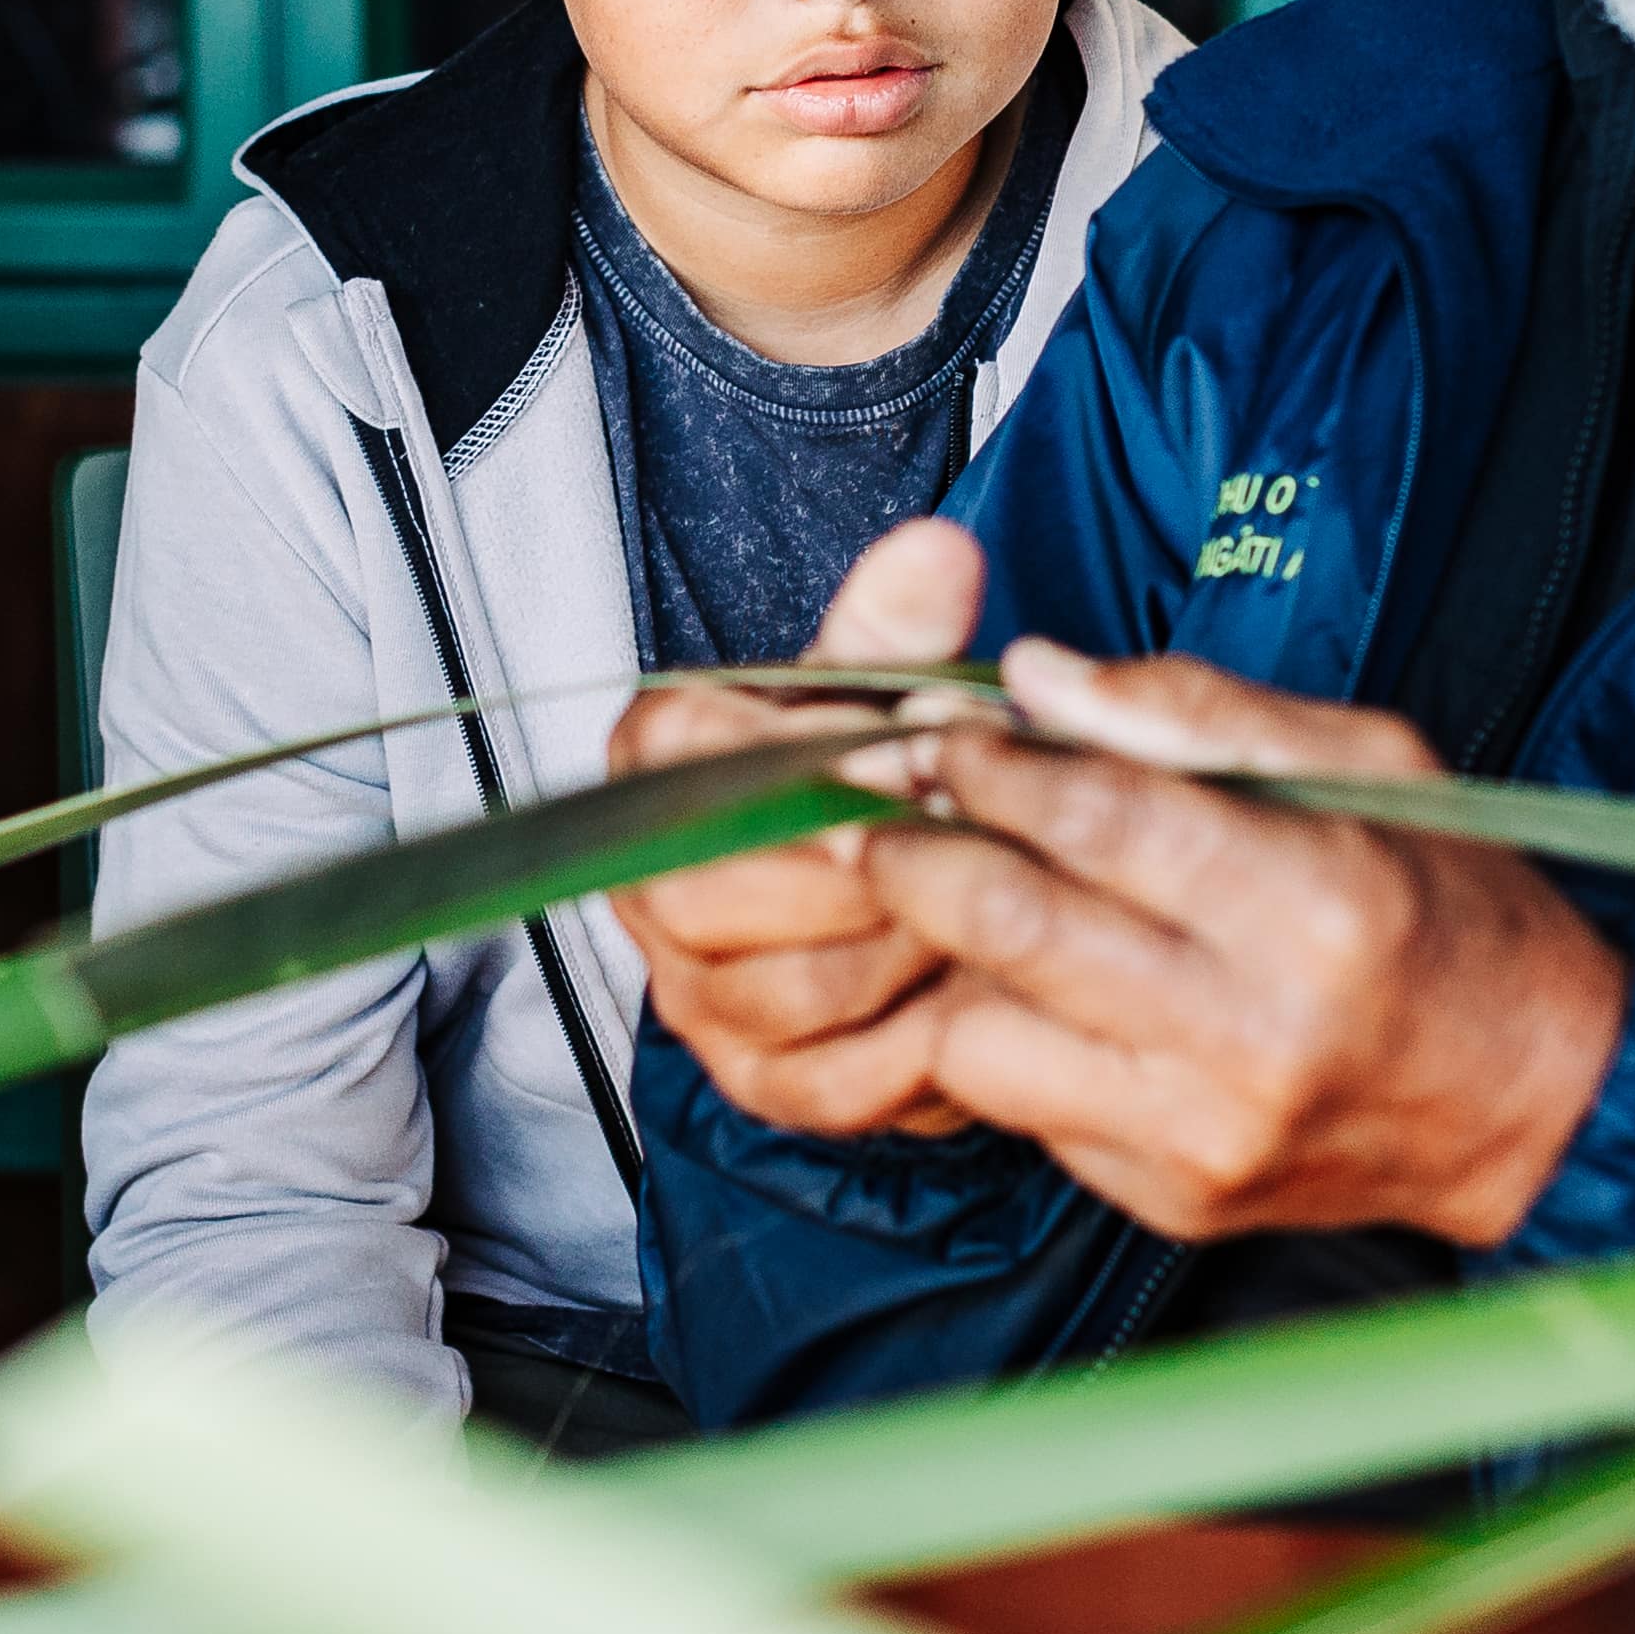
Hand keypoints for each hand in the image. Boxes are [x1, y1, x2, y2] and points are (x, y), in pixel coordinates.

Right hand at [605, 520, 986, 1138]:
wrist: (902, 881)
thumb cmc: (874, 773)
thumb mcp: (883, 687)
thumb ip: (899, 625)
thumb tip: (939, 551)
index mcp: (660, 764)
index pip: (685, 759)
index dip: (800, 761)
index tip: (910, 756)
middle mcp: (651, 885)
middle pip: (718, 892)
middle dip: (858, 871)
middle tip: (964, 842)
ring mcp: (697, 995)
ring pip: (782, 993)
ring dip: (896, 955)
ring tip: (982, 911)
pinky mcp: (757, 1080)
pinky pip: (826, 1082)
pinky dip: (911, 1047)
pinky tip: (971, 996)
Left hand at [847, 637, 1627, 1245]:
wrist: (1534, 1101)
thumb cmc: (1449, 903)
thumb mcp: (1367, 761)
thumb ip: (1193, 711)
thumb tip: (1032, 673)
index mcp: (1318, 907)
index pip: (1096, 818)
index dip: (987, 763)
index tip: (940, 730)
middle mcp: (1256, 1035)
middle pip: (1010, 926)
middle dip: (910, 850)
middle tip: (872, 803)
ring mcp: (1206, 1134)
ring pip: (981, 1037)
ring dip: (940, 958)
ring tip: (949, 896)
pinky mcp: (1172, 1200)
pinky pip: (1023, 1110)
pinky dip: (1000, 1037)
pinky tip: (1027, 988)